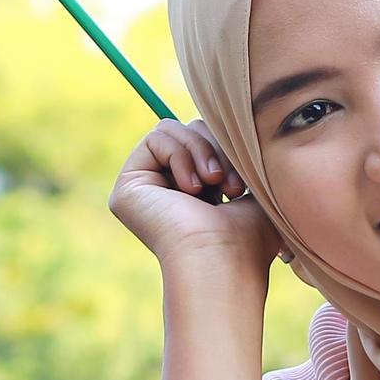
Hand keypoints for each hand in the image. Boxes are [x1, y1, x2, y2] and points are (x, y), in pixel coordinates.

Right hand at [108, 118, 280, 277]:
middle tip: (232, 187)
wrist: (224, 260)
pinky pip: (157, 137)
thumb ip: (236, 150)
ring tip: (214, 185)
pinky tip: (192, 189)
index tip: (240, 185)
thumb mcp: (252, 182)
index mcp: (194, 196)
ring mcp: (144, 191)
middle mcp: (165, 193)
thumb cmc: (248, 237)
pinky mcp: (127, 188)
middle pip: (190, 130)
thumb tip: (234, 118)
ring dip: (202, 151)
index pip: (205, 141)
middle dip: (217, 147)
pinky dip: (182, 155)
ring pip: (174, 130)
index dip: (225, 147)